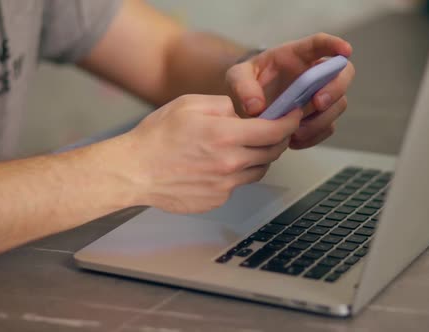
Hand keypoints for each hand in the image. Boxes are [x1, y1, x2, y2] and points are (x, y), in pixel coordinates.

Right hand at [103, 95, 301, 213]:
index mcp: (226, 135)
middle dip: (279, 139)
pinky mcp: (217, 199)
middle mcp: (231, 162)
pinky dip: (236, 173)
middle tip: (274, 130)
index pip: (275, 131)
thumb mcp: (189, 104)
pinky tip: (217, 165)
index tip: (294, 116)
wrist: (134, 171)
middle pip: (272, 153)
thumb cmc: (156, 137)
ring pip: (259, 170)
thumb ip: (223, 105)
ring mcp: (225, 185)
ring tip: (242, 146)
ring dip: (259, 157)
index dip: (290, 122)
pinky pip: (237, 184)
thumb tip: (242, 113)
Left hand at [226, 33, 354, 148]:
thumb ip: (242, 86)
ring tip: (295, 131)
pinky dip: (313, 136)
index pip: (320, 44)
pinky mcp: (316, 118)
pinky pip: (326, 128)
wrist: (246, 104)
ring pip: (338, 104)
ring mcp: (319, 96)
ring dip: (321, 119)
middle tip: (318, 103)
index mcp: (297, 55)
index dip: (334, 44)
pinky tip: (293, 140)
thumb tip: (255, 106)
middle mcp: (314, 74)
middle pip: (342, 75)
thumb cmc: (246, 82)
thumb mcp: (236, 77)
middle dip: (335, 89)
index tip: (345, 50)